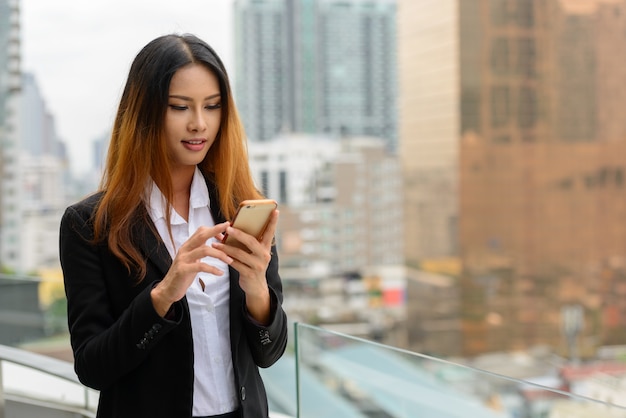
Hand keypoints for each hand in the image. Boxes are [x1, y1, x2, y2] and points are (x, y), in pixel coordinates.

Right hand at [151, 222, 231, 316]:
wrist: (168, 289)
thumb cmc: (183, 274)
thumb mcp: (192, 259)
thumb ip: (201, 251)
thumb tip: (216, 245)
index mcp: (188, 246)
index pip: (200, 231)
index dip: (214, 229)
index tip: (225, 232)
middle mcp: (185, 249)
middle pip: (201, 235)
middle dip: (216, 230)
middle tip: (229, 229)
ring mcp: (183, 259)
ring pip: (204, 250)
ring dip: (219, 254)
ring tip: (230, 260)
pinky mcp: (183, 270)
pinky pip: (201, 266)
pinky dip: (213, 269)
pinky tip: (220, 273)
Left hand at [212, 209, 278, 323]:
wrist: (255, 287)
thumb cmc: (252, 265)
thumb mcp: (255, 253)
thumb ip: (249, 242)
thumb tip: (232, 227)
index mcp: (266, 248)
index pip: (270, 232)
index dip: (273, 221)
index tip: (275, 210)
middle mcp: (264, 255)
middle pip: (251, 241)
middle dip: (238, 233)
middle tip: (228, 227)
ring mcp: (257, 265)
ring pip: (239, 253)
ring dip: (225, 247)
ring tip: (215, 242)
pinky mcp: (249, 273)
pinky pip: (235, 263)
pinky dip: (225, 258)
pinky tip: (217, 253)